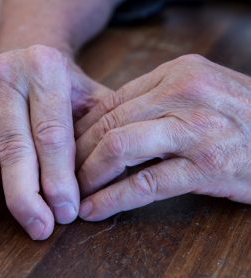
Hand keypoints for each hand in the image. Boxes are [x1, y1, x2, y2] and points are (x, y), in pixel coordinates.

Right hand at [0, 45, 110, 254]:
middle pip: (14, 149)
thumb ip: (103, 125)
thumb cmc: (63, 82)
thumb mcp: (87, 92)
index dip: (59, 177)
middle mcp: (3, 78)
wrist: (26, 54)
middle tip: (39, 229)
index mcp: (43, 69)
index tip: (66, 212)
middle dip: (25, 197)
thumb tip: (112, 174)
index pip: (52, 134)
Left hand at [76, 54, 250, 220]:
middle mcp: (182, 94)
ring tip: (73, 192)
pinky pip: (146, 183)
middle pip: (109, 124)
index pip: (111, 102)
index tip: (65, 148)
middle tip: (61, 172)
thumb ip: (153, 103)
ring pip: (120, 148)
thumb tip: (107, 123)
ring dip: (89, 173)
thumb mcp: (195, 94)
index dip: (82, 129)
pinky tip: (95, 208)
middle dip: (77, 152)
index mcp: (176, 73)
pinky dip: (114, 198)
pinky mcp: (205, 165)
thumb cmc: (237, 114)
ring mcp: (194, 129)